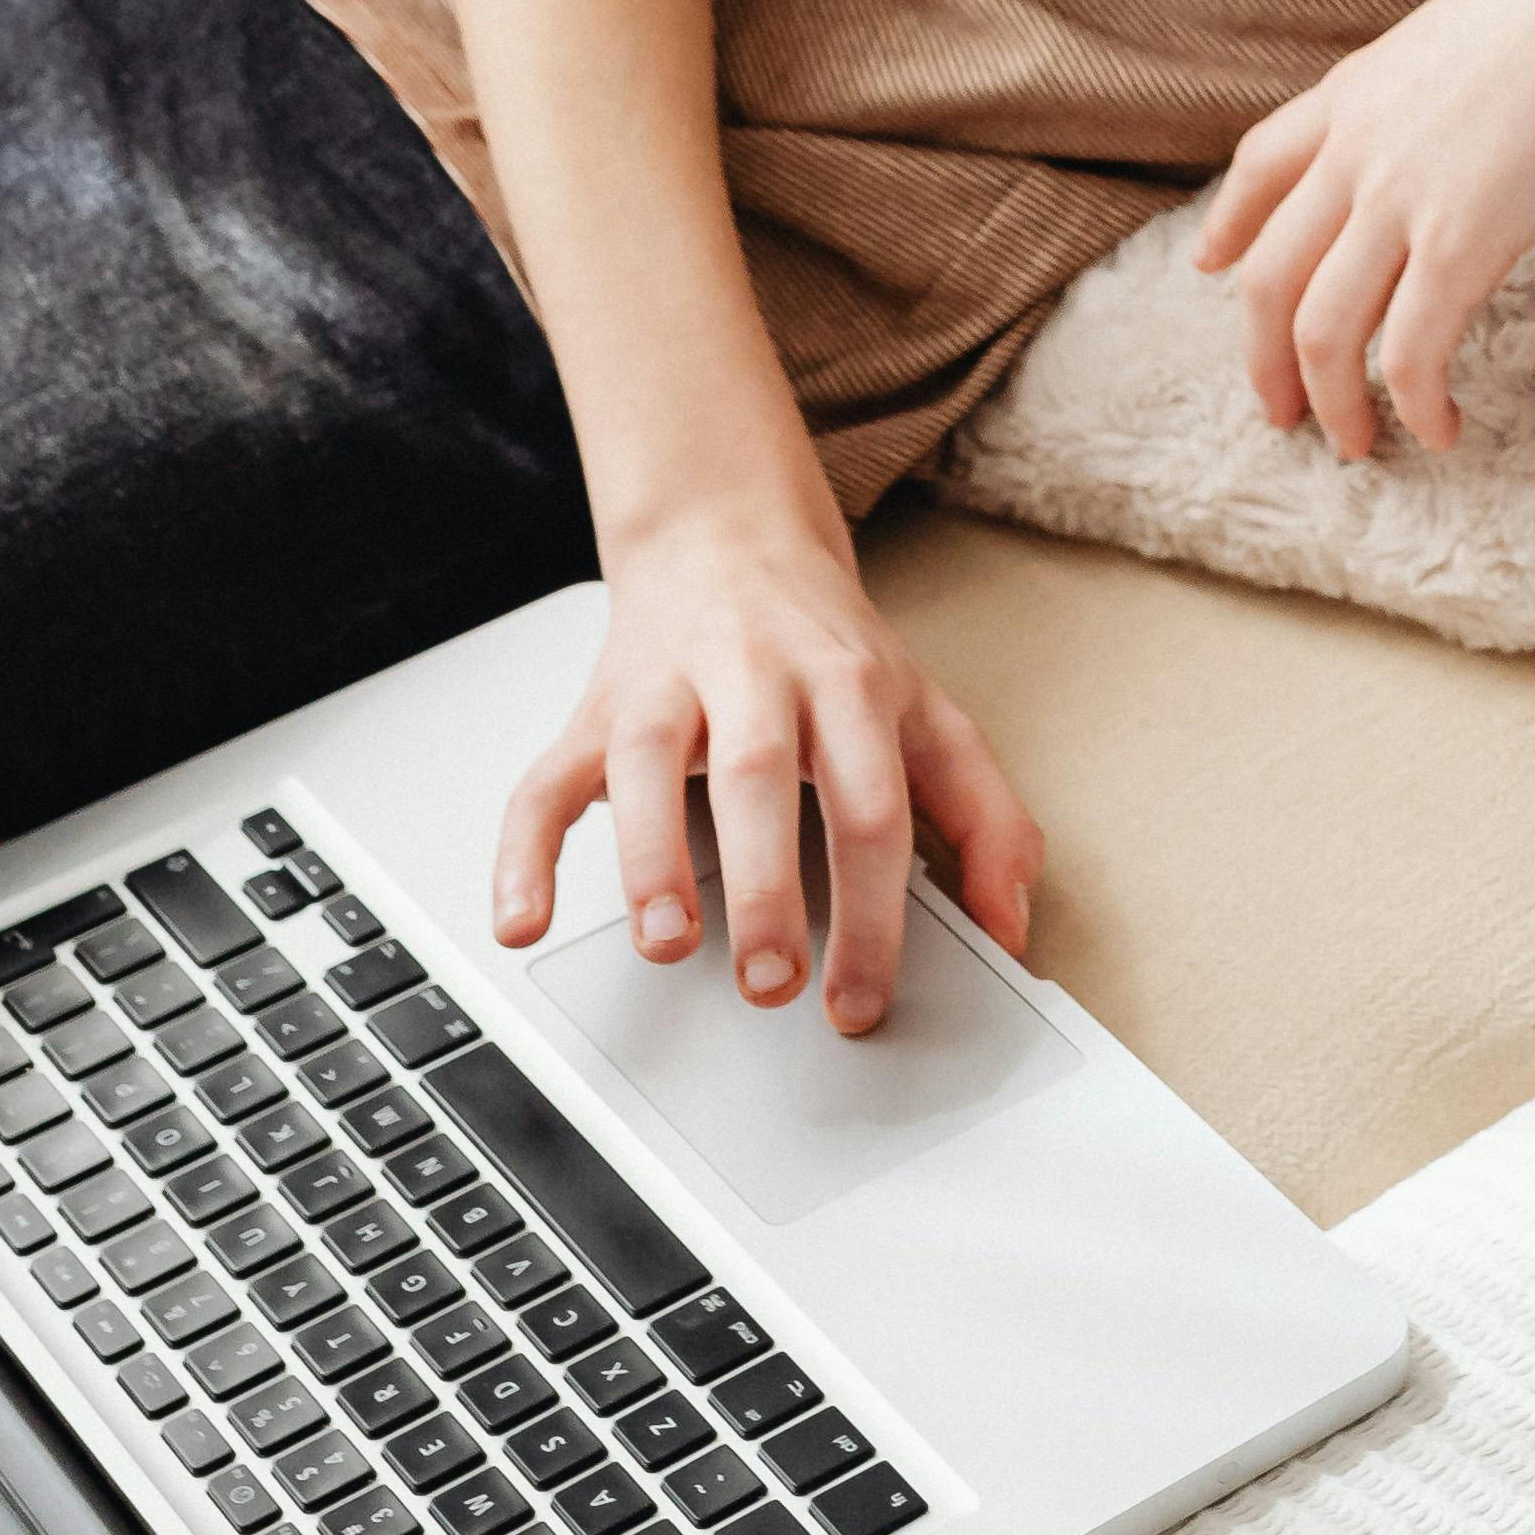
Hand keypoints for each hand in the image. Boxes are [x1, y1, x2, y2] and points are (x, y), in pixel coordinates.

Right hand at [483, 503, 1035, 1035]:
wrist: (728, 535)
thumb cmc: (830, 648)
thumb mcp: (928, 714)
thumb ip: (984, 817)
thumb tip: (1010, 927)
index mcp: (849, 687)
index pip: (871, 806)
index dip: (872, 912)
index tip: (862, 999)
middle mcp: (757, 678)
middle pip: (761, 778)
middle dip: (766, 887)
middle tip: (772, 983)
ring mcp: (667, 688)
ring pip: (647, 763)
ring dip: (650, 858)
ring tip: (665, 943)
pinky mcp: (595, 709)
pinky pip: (547, 778)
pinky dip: (524, 850)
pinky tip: (523, 920)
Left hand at [1191, 0, 1534, 457]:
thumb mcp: (1474, 24)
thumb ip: (1444, 78)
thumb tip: (1472, 99)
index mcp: (1359, 89)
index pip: (1261, 164)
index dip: (1230, 224)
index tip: (1213, 266)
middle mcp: (1357, 148)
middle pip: (1270, 274)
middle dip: (1264, 356)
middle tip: (1281, 411)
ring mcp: (1398, 197)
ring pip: (1321, 329)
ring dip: (1332, 401)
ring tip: (1356, 445)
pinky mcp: (1458, 242)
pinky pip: (1410, 351)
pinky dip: (1413, 402)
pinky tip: (1439, 428)